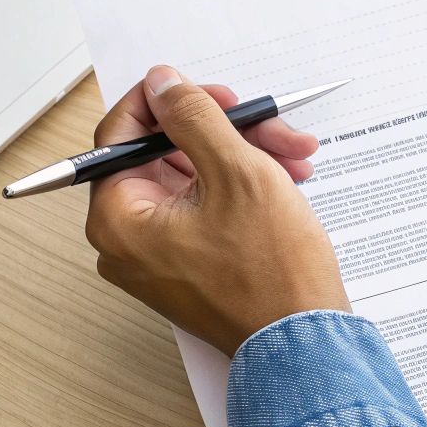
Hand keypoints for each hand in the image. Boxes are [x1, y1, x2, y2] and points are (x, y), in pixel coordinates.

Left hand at [83, 65, 349, 353]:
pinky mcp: (191, 268)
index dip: (166, 101)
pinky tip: (287, 179)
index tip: (203, 88)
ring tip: (294, 155)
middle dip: (224, 131)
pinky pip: (209, 208)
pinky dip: (245, 188)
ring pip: (195, 178)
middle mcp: (128, 241)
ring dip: (245, 156)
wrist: (306, 343)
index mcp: (119, 219)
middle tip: (264, 122)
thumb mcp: (236, 171)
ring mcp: (160, 257)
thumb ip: (193, 117)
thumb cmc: (270, 273)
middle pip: (165, 154)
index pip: (120, 134)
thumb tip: (163, 83)